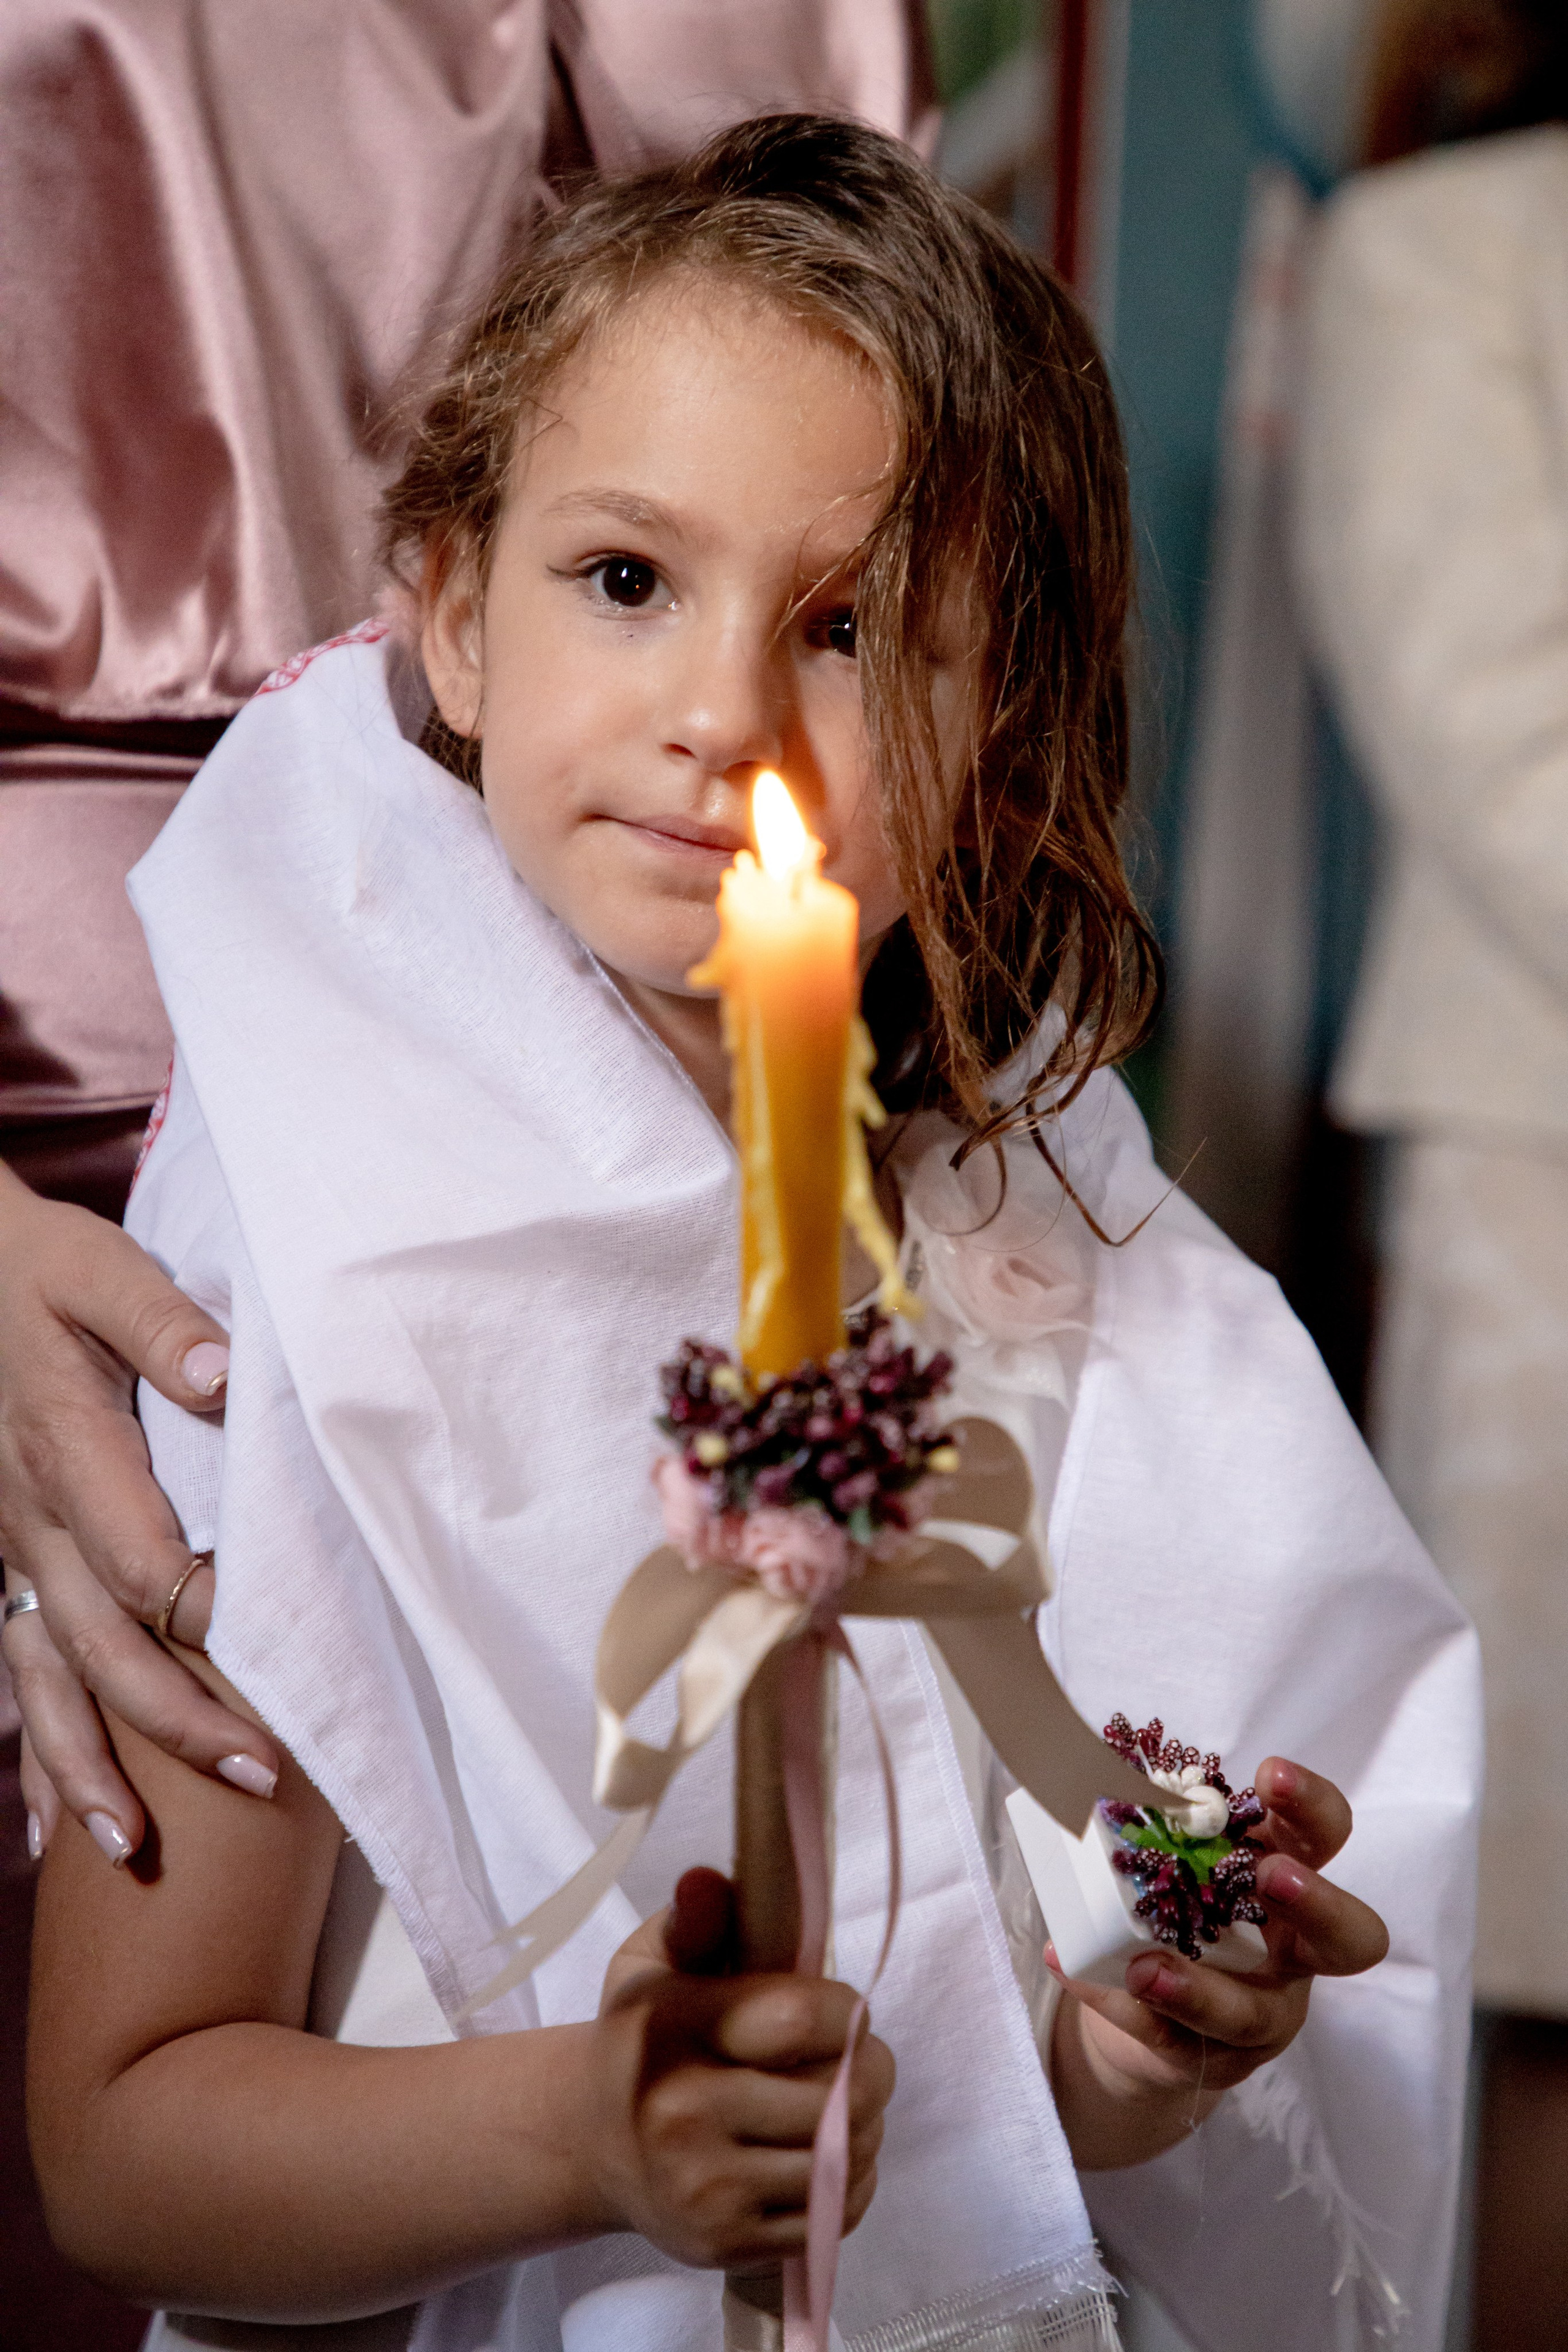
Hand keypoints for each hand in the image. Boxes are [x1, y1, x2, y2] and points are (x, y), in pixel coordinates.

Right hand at [0, 1163, 277, 1862]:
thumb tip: (223, 1375)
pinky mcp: (9, 1562)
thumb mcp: (97, 1268)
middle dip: (178, 1720)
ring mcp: (12, 1550)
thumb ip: (160, 1320)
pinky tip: (55, 1822)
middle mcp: (35, 1517)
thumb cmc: (39, 1268)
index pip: (144, 1556)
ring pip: (50, 1676)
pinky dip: (39, 1749)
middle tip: (263, 1779)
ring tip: (133, 1843)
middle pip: (106, 1641)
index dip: (209, 1611)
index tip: (281, 1655)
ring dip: (90, 1762)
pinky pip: (17, 1669)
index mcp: (69, 1448)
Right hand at [587, 1868, 894, 2271]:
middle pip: (835, 2095)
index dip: (845, 2010)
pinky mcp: (727, 2243)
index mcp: (672, 2030)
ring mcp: (705, 2189)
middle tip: (860, 2059)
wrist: (591, 2143)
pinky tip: (825, 2154)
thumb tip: (707, 1882)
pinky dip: (851, 2180)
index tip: (844, 2008)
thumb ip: (695, 1921)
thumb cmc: (643, 2037)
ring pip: (842, 2157)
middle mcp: (683, 2114)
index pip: (797, 2019)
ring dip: (867, 2127)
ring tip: (844, 2104)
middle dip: (871, 2070)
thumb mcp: (653, 1962)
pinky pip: (833, 2213)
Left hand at [1048, 1756, 1388, 2169]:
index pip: (1325, 1837)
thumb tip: (1082, 1755)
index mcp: (1288, 1878)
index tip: (1270, 1775)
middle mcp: (1292, 1951)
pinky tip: (1073, 1971)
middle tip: (1267, 1874)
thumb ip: (1149, 1815)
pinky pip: (1172, 2041)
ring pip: (1253, 2015)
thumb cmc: (1175, 1902)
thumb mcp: (1174, 1853)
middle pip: (1349, 1939)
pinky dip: (1119, 2006)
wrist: (1143, 2004)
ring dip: (1199, 1989)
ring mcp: (1260, 2013)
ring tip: (1144, 1965)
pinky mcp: (1210, 2059)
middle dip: (1316, 1903)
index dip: (1312, 1807)